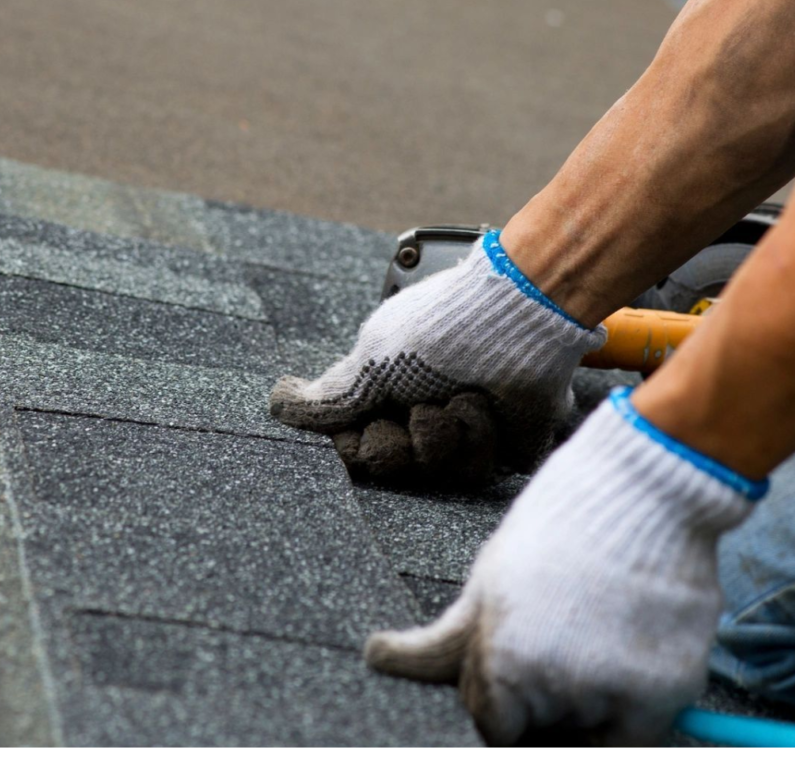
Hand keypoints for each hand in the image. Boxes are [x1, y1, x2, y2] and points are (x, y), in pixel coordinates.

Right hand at [268, 232, 605, 487]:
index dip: (359, 445)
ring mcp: (462, 432)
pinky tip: (484, 404)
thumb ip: (329, 396)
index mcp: (386, 391)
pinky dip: (478, 435)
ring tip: (459, 397)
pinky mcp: (502, 446)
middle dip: (401, 443)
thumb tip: (278, 404)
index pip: (354, 447)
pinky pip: (477, 471)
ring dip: (443, 433)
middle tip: (416, 410)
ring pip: (433, 474)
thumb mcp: (372, 359)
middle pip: (390, 467)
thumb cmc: (442, 329)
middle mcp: (420, 412)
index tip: (369, 422)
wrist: (516, 320)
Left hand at [363, 387, 762, 742]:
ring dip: (591, 713)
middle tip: (563, 659)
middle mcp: (550, 688)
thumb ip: (445, 641)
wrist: (646, 488)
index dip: (506, 713)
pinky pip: (640, 748)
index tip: (520, 698)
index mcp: (500, 662)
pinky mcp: (664, 693)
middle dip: (547, 715)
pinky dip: (633, 726)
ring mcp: (610, 694)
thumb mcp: (490, 579)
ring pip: (589, 740)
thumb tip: (376, 658)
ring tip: (598, 641)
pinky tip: (628, 671)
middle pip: (541, 736)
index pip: (492, 728)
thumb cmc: (563, 524)